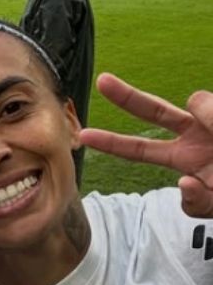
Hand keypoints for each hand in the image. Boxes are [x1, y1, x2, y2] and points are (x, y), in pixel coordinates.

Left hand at [81, 73, 212, 216]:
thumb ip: (197, 203)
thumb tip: (185, 182)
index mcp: (181, 157)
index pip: (139, 149)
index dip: (111, 142)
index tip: (84, 135)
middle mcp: (193, 134)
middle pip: (154, 111)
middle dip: (126, 96)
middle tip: (102, 81)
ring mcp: (212, 120)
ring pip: (195, 101)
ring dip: (209, 118)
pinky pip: (211, 109)